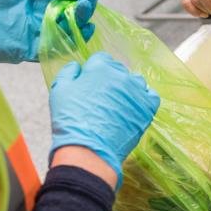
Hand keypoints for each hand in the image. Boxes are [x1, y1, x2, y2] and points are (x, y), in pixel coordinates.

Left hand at [0, 0, 97, 62]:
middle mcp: (44, 16)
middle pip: (73, 10)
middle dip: (85, 1)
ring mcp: (42, 33)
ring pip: (71, 27)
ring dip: (83, 18)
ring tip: (86, 6)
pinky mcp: (36, 49)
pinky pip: (60, 47)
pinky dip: (75, 39)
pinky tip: (85, 29)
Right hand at [49, 53, 159, 188]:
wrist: (89, 150)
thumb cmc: (72, 121)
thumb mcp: (59, 91)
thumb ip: (68, 73)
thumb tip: (77, 66)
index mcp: (101, 67)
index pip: (101, 59)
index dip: (94, 72)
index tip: (91, 85)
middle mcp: (122, 75)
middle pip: (119, 71)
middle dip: (110, 81)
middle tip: (102, 100)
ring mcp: (137, 92)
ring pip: (136, 82)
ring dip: (128, 90)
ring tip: (118, 106)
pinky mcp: (148, 108)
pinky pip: (151, 96)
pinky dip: (144, 100)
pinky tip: (133, 109)